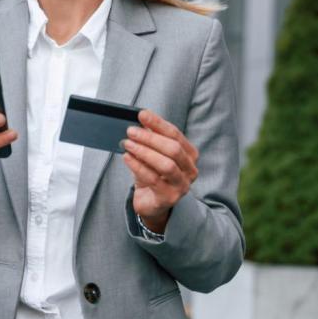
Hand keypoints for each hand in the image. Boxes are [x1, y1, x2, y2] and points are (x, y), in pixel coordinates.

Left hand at [121, 109, 198, 233]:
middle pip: (173, 149)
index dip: (158, 123)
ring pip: (166, 164)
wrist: (152, 204)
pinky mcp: (169, 197)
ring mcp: (182, 185)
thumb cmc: (153, 175)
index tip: (142, 114)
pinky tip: (127, 158)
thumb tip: (140, 121)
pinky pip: (153, 179)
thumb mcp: (153, 154)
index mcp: (189, 155)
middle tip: (131, 131)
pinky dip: (138, 166)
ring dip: (144, 151)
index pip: (175, 134)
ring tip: (128, 144)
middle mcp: (190, 170)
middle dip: (150, 138)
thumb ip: (151, 139)